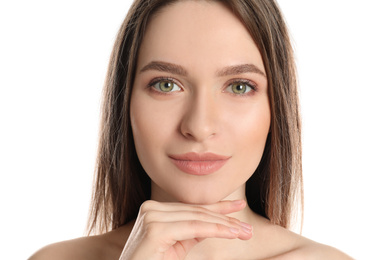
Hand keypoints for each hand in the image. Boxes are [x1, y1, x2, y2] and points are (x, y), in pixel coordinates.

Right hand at [119, 200, 251, 259]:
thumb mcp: (178, 246)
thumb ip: (192, 232)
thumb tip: (216, 223)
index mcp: (155, 210)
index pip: (192, 208)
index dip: (217, 207)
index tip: (238, 207)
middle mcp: (151, 208)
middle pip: (196, 211)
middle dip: (224, 218)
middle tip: (247, 227)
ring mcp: (151, 216)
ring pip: (197, 218)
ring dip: (224, 225)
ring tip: (244, 232)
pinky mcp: (155, 229)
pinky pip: (192, 228)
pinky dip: (214, 230)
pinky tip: (231, 232)